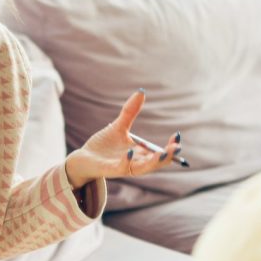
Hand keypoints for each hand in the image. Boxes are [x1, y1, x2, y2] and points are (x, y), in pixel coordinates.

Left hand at [64, 90, 180, 188]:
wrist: (83, 158)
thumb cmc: (103, 145)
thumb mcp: (119, 126)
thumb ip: (130, 112)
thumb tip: (141, 91)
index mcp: (140, 154)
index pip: (160, 153)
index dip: (170, 147)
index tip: (177, 136)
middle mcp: (135, 162)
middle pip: (156, 163)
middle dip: (168, 156)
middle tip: (177, 148)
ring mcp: (123, 167)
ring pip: (143, 168)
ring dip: (154, 162)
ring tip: (162, 153)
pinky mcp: (110, 169)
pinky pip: (121, 167)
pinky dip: (127, 160)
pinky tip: (130, 150)